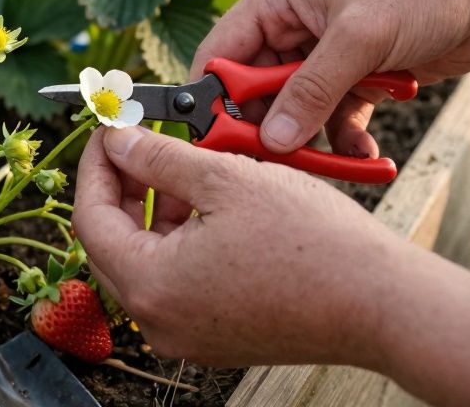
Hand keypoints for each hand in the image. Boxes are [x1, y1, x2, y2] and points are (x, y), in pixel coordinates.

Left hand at [72, 125, 406, 367]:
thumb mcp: (226, 179)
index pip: (90, 219)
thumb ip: (160, 158)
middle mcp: (159, 321)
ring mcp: (188, 335)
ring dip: (155, 212)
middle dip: (123, 188)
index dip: (96, 166)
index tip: (110, 132)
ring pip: (146, 262)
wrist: (379, 302)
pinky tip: (208, 206)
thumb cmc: (313, 244)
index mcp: (151, 286)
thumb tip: (119, 142)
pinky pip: (178, 284)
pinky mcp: (217, 337)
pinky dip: (182, 242)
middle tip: (139, 143)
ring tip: (184, 167)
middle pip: (112, 244)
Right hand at [193, 0, 469, 155]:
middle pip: (256, 91)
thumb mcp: (359, 39)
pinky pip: (333, 118)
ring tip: (335, 165)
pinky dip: (345, 138)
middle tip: (277, 165)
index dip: (213, 98)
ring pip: (296, 111)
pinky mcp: (354, 77)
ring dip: (313, 141)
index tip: (217, 141)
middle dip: (269, 129)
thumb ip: (311, 90)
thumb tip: (271, 139)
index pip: (221, 53)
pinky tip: (368, 155)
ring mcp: (323, 54)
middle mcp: (292, 26)